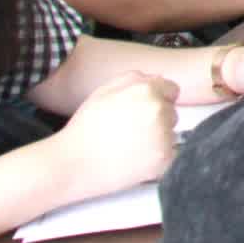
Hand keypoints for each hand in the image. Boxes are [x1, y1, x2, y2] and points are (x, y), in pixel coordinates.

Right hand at [53, 72, 177, 196]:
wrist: (70, 164)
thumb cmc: (85, 127)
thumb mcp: (104, 91)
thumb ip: (134, 79)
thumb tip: (158, 78)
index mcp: (147, 90)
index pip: (172, 90)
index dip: (158, 100)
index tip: (141, 113)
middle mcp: (159, 110)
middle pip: (171, 112)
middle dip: (157, 120)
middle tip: (130, 132)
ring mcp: (164, 135)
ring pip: (171, 133)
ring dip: (158, 139)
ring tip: (130, 147)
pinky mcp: (164, 159)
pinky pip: (170, 155)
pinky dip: (158, 158)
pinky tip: (135, 160)